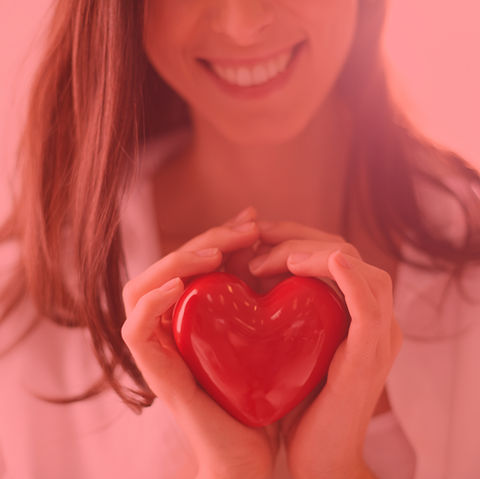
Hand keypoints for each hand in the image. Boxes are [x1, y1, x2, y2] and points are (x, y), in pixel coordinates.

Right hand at [121, 207, 279, 478]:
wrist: (254, 452)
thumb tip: (274, 242)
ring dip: (176, 262)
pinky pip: (135, 330)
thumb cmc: (261, 389)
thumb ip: (258, 291)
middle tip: (245, 228)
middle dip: (205, 241)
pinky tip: (181, 285)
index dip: (218, 234)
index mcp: (193, 314)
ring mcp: (158, 348)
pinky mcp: (154, 372)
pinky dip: (152, 302)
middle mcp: (170, 326)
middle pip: (168, 266)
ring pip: (140, 289)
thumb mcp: (262, 329)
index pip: (192, 260)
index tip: (251, 219)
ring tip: (215, 253)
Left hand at [248, 220, 402, 478]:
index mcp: (356, 311)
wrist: (320, 457)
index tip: (257, 235)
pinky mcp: (370, 355)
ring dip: (314, 252)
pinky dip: (350, 278)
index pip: (333, 252)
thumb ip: (283, 309)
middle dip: (298, 237)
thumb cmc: (301, 399)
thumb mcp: (292, 343)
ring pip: (360, 268)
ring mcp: (377, 334)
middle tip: (257, 238)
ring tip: (272, 257)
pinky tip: (330, 260)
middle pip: (345, 251)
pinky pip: (369, 306)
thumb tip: (245, 269)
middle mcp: (374, 317)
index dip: (296, 236)